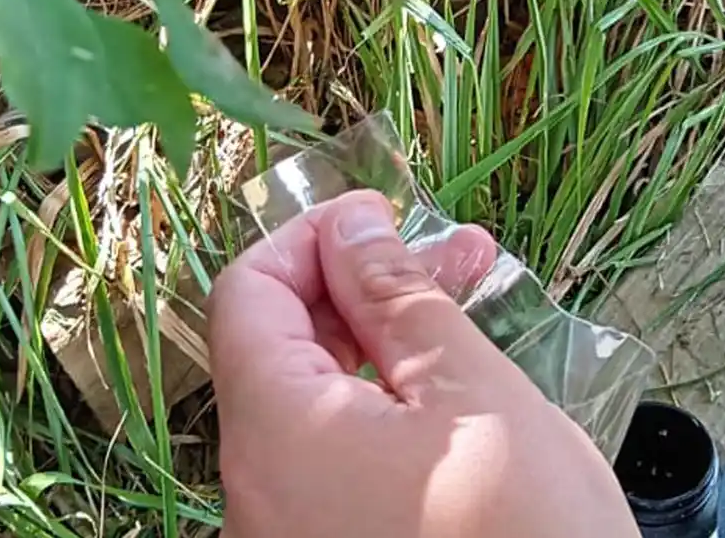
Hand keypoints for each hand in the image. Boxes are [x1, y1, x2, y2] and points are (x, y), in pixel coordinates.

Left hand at [207, 190, 639, 537]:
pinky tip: (457, 389)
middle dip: (366, 286)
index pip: (249, 293)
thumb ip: (400, 299)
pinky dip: (386, 408)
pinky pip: (335, 459)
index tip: (388, 218)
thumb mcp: (474, 395)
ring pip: (315, 402)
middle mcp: (258, 490)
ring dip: (386, 342)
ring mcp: (289, 531)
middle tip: (458, 256)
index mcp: (277, 435)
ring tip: (474, 308)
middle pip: (282, 347)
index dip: (314, 238)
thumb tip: (353, 225)